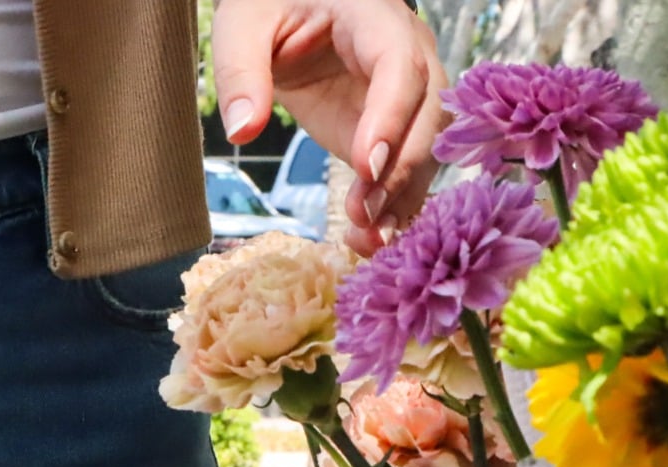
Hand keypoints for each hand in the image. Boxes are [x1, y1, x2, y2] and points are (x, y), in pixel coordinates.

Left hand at [212, 0, 446, 256]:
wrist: (292, 8)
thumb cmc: (272, 4)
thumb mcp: (244, 24)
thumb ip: (241, 71)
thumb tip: (242, 129)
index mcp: (375, 16)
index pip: (400, 65)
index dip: (390, 117)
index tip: (367, 166)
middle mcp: (408, 52)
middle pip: (425, 114)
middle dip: (398, 170)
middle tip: (361, 215)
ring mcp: (407, 94)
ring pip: (426, 149)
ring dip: (402, 199)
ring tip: (368, 242)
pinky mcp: (393, 130)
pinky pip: (408, 170)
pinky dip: (396, 208)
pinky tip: (372, 241)